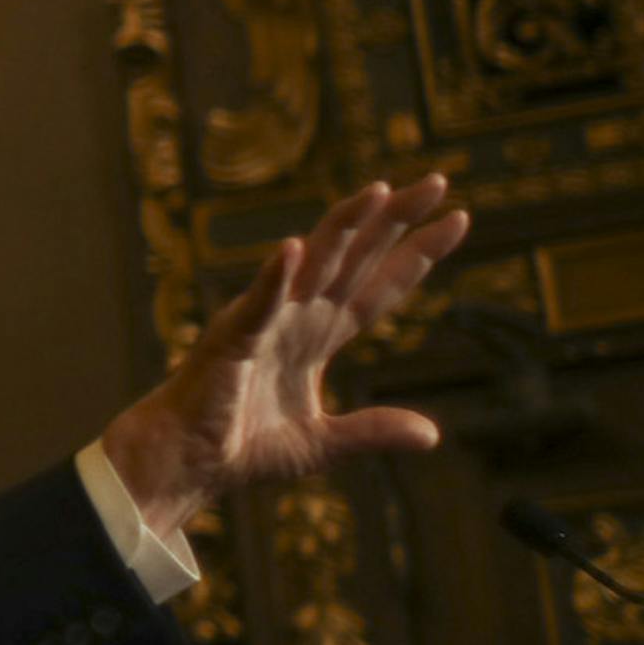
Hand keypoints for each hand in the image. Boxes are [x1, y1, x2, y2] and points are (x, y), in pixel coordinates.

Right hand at [102, 173, 469, 534]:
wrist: (185, 463)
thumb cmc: (241, 448)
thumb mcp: (322, 443)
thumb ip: (372, 431)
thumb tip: (433, 436)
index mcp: (318, 336)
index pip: (378, 287)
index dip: (416, 255)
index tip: (458, 220)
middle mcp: (296, 317)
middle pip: (355, 258)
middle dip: (395, 220)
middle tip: (437, 181)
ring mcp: (264, 322)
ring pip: (312, 264)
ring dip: (344, 227)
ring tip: (379, 191)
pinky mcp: (231, 340)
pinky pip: (257, 305)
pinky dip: (274, 277)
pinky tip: (294, 248)